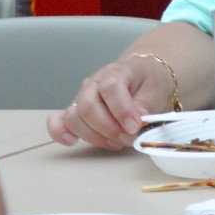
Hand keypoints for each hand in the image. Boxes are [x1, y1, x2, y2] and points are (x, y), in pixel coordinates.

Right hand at [45, 57, 159, 149]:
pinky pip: (58, 120)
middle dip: (108, 129)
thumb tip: (137, 121)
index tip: (135, 127)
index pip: (110, 88)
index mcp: (116, 72)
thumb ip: (145, 104)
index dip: (121, 110)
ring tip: (117, 143)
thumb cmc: (149, 82)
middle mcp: (93, 83)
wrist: (141, 76)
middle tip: (129, 138)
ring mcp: (82, 97)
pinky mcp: (76, 111)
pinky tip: (71, 142)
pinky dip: (60, 132)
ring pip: (74, 118)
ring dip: (94, 136)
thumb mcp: (155, 90)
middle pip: (88, 106)